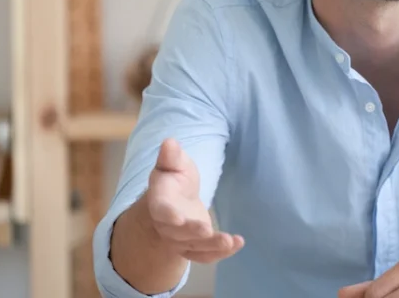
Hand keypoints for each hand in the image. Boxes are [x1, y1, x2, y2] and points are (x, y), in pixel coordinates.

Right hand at [146, 138, 243, 262]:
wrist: (175, 202)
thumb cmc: (174, 179)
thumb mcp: (173, 164)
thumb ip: (171, 156)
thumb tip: (169, 142)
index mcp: (160, 202)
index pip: (161, 210)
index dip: (168, 215)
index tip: (177, 218)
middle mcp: (167, 226)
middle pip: (178, 233)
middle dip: (193, 232)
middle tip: (208, 231)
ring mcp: (180, 240)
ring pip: (194, 247)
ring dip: (213, 246)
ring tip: (231, 241)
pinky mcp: (195, 247)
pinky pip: (206, 255)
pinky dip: (222, 253)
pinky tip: (238, 244)